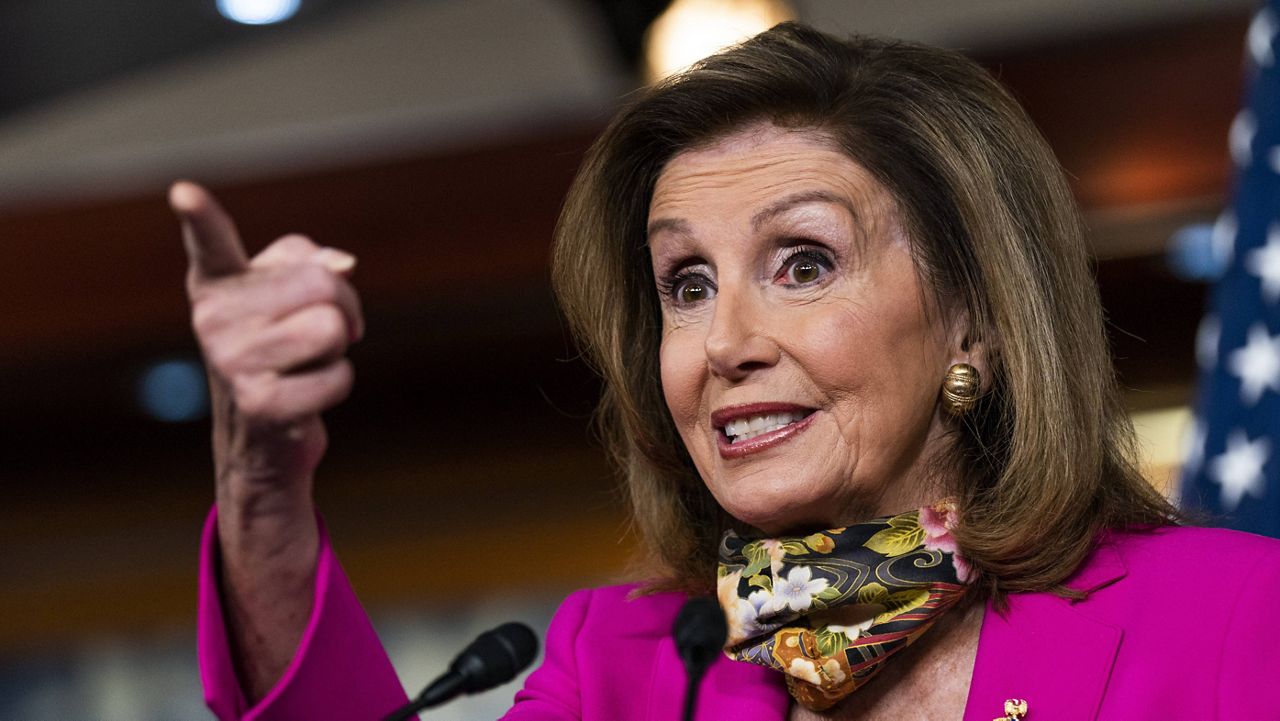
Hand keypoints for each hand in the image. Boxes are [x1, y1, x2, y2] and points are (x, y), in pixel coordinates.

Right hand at [171, 180, 363, 698]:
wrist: (265, 431)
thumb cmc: (282, 345)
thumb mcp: (291, 294)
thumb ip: (313, 260)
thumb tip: (339, 266)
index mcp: (219, 283)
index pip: (210, 243)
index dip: (200, 217)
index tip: (185, 193)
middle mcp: (213, 318)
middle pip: (324, 284)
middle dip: (345, 305)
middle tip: (326, 328)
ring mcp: (232, 362)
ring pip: (332, 327)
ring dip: (340, 346)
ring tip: (310, 361)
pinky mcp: (260, 403)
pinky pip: (339, 375)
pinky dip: (337, 383)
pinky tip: (307, 394)